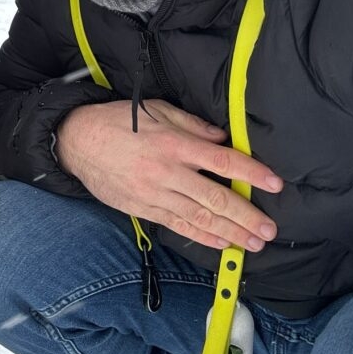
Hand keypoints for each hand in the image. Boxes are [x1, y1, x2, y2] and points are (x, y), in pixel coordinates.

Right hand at [55, 98, 282, 251]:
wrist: (77, 141)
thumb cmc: (118, 121)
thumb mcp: (156, 109)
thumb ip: (192, 124)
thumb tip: (222, 137)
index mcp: (173, 143)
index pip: (221, 160)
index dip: (250, 173)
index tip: (275, 183)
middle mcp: (167, 171)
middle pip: (214, 197)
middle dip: (246, 215)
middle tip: (270, 230)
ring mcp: (154, 193)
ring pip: (199, 217)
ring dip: (230, 232)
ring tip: (254, 243)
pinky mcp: (143, 208)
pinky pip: (177, 225)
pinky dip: (201, 236)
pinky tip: (221, 243)